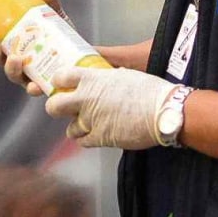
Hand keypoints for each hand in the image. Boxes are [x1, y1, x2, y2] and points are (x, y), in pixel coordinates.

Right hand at [0, 0, 68, 97]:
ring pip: (13, 75)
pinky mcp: (44, 85)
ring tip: (14, 59)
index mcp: (13, 44)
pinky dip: (34, 88)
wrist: (84, 55)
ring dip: (11, 68)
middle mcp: (17, 62)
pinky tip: (34, 86)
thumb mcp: (55, 16)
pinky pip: (37, 89)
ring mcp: (29, 76)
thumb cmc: (62, 36)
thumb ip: (48, 2)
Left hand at [44, 66, 179, 149]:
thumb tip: (104, 80)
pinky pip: (83, 141)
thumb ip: (107, 78)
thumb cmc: (149, 91)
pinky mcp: (100, 138)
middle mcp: (87, 99)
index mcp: (93, 79)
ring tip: (89, 124)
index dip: (59, 81)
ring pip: (70, 128)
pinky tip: (98, 134)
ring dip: (77, 127)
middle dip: (56, 107)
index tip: (61, 84)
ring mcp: (91, 120)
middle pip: (54, 106)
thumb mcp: (125, 75)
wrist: (163, 111)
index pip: (61, 76)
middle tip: (64, 109)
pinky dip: (88, 138)